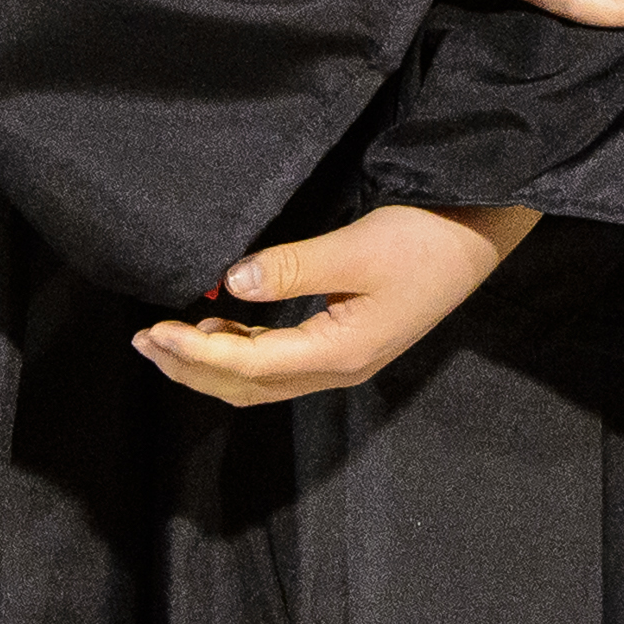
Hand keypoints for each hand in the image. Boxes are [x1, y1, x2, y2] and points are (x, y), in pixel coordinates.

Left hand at [131, 202, 537, 406]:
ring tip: (171, 338)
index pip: (249, 366)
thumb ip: (293, 268)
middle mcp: (337, 369)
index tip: (154, 331)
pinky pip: (281, 363)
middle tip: (145, 342)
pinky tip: (224, 330)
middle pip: (248, 386)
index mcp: (339, 353)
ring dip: (213, 364)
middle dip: (191, 368)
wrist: (478, 237)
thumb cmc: (425, 241)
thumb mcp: (356, 248)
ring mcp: (344, 360)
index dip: (194, 354)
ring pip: (262, 379)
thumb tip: (232, 282)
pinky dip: (243, 352)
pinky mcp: (349, 342)